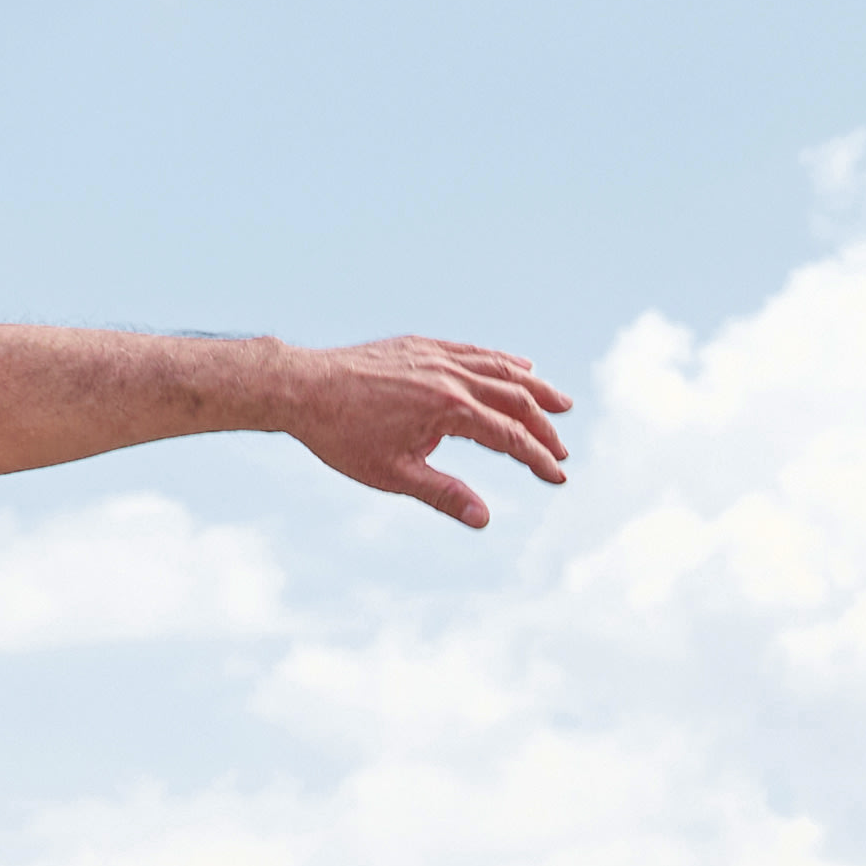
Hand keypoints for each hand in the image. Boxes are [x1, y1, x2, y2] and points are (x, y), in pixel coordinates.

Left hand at [264, 334, 571, 528]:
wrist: (302, 388)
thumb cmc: (342, 436)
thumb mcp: (393, 474)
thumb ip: (444, 493)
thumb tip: (484, 518)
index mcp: (448, 409)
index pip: (509, 436)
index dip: (538, 458)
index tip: (558, 476)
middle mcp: (450, 376)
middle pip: (515, 399)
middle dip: (544, 427)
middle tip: (563, 450)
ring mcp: (437, 356)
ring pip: (500, 368)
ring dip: (534, 388)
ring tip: (560, 403)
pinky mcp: (422, 346)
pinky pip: (474, 351)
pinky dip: (502, 361)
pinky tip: (520, 366)